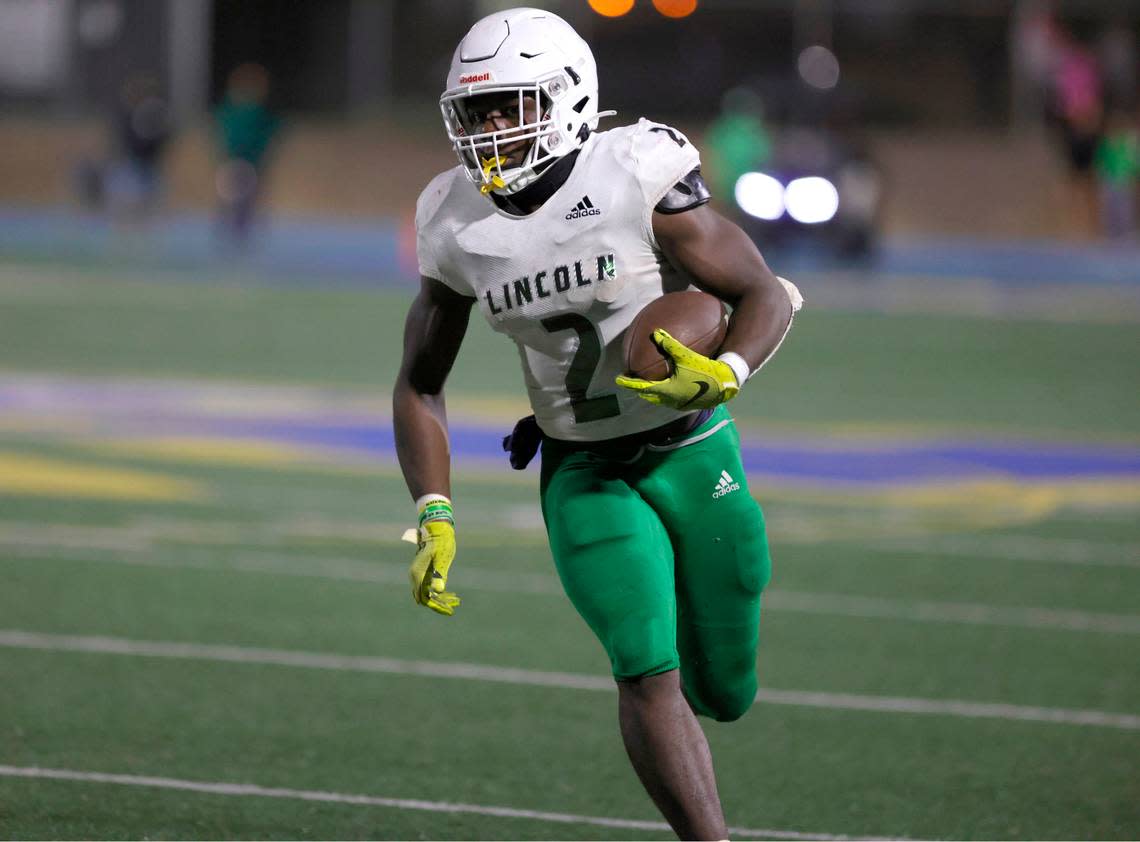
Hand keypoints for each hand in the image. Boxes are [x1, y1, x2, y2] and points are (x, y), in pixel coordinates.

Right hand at [403, 519, 459, 615]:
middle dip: (441, 604)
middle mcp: (415, 576)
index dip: (437, 607)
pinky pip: (429, 587)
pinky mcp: (423, 572)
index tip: (450, 611)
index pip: (425, 598)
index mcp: (418, 575)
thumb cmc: (442, 543)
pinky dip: (440, 592)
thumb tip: (439, 591)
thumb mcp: (442, 558)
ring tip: (457, 600)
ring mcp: (418, 575)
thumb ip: (439, 574)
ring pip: (428, 594)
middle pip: (426, 598)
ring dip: (442, 598)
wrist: (437, 529)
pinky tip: (452, 594)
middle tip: (456, 605)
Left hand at [614, 329, 739, 409]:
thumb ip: (670, 344)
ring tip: (648, 384)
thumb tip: (655, 332)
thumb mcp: (686, 356)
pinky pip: (671, 399)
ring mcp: (680, 404)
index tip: (618, 379)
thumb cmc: (706, 370)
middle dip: (639, 389)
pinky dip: (665, 392)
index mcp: (666, 390)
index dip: (629, 383)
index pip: (642, 386)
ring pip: (660, 399)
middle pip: (649, 396)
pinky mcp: (689, 404)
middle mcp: (671, 400)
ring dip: (652, 392)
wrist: (726, 385)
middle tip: (632, 381)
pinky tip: (670, 384)